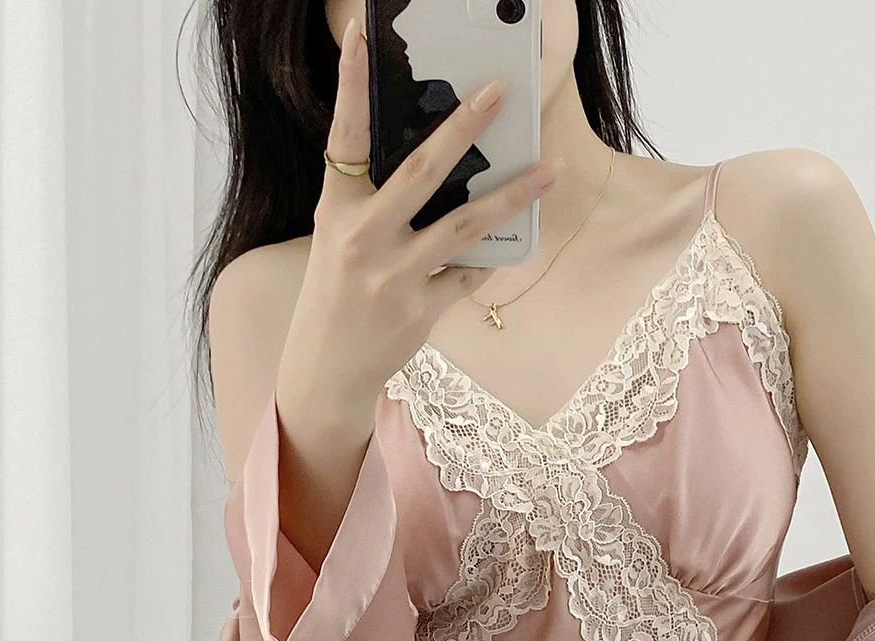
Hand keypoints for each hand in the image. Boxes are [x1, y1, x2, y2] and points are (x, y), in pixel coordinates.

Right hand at [277, 15, 557, 428]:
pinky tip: (515, 237)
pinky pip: (469, 273)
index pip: (344, 134)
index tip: (363, 37)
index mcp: (336, 209)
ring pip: (465, 225)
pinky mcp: (420, 311)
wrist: (326, 369)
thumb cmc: (336, 293)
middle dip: (464, 127)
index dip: (353, 84)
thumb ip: (372, 196)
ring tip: (548, 170)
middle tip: (500, 92)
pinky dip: (490, 257)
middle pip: (422, 170)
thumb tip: (435, 157)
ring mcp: (394, 277)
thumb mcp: (338, 236)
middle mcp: (363, 237)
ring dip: (512, 195)